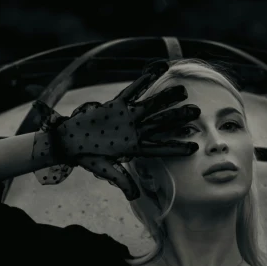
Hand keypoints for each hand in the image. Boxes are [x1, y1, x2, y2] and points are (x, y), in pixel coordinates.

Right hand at [32, 59, 200, 199]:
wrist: (70, 142)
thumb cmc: (88, 158)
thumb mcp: (105, 171)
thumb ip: (122, 181)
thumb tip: (135, 197)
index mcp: (135, 148)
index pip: (160, 148)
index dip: (176, 147)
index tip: (193, 147)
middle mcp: (135, 131)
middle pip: (161, 124)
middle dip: (178, 118)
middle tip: (196, 112)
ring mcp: (127, 117)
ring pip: (151, 105)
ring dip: (167, 98)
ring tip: (183, 90)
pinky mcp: (116, 104)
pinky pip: (133, 90)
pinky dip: (145, 80)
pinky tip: (159, 69)